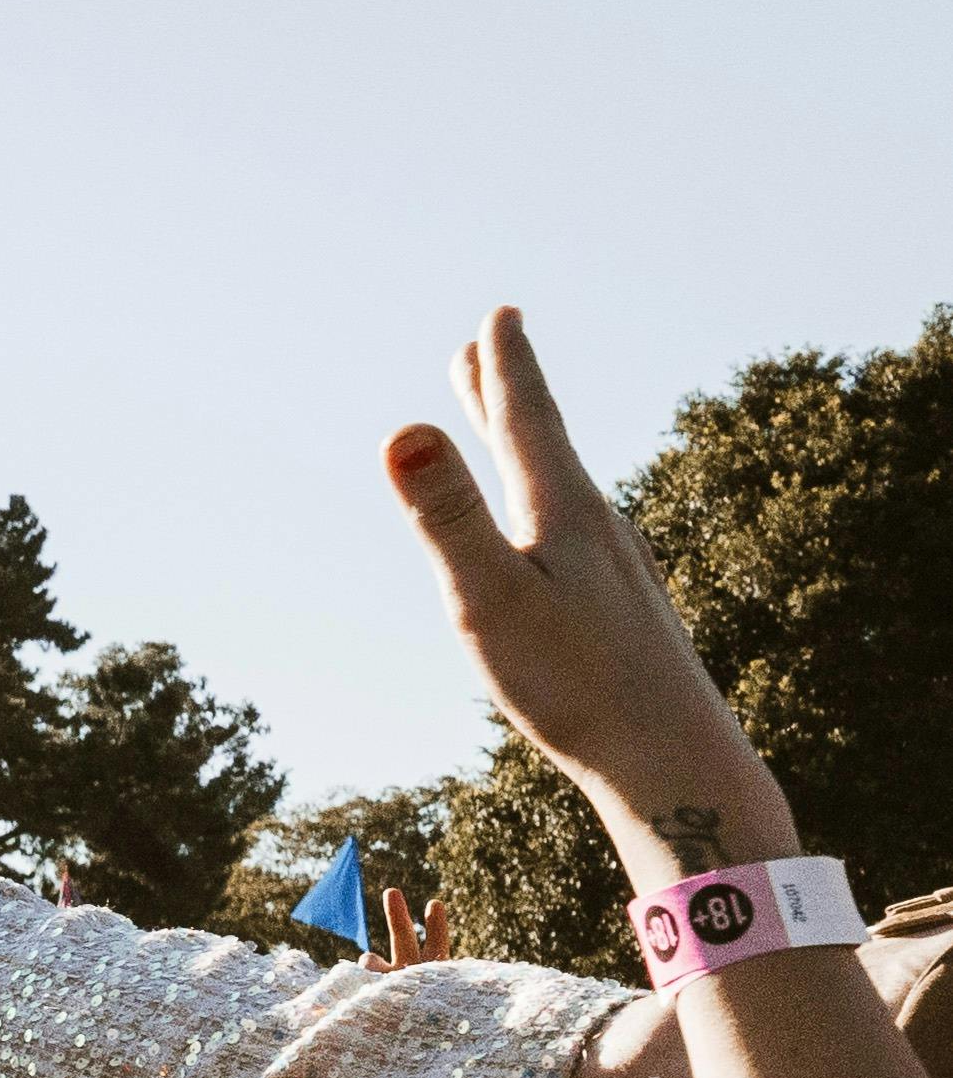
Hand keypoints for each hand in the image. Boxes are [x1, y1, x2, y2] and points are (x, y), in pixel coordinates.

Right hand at [388, 307, 790, 875]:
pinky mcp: (625, 612)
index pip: (527, 420)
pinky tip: (558, 543)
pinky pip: (580, 538)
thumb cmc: (575, 685)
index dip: (505, 368)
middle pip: (545, 446)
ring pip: (563, 491)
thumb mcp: (489, 600)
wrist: (675, 761)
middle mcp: (598, 529)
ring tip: (514, 435)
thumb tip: (402, 432)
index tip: (499, 316)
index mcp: (562, 512)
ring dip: (531, 452)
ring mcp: (617, 570)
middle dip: (509, 395)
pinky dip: (552, 511)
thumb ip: (447, 517)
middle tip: (493, 344)